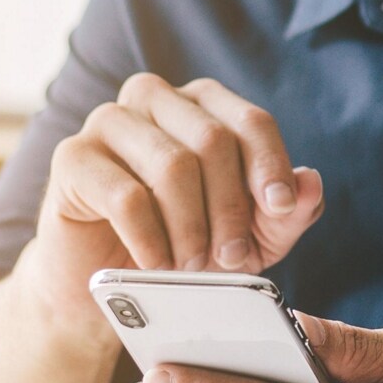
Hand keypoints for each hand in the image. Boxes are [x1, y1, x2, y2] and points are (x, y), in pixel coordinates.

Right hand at [13, 74, 324, 328]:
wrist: (102, 283)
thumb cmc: (180, 247)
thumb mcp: (248, 239)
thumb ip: (284, 214)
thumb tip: (311, 184)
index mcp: (200, 104)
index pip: (249, 121)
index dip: (270, 166)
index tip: (279, 209)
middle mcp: (153, 98)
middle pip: (212, 140)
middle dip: (229, 208)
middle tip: (230, 258)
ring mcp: (108, 122)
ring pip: (171, 165)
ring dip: (191, 228)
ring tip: (191, 265)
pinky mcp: (72, 157)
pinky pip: (126, 195)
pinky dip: (151, 239)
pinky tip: (156, 264)